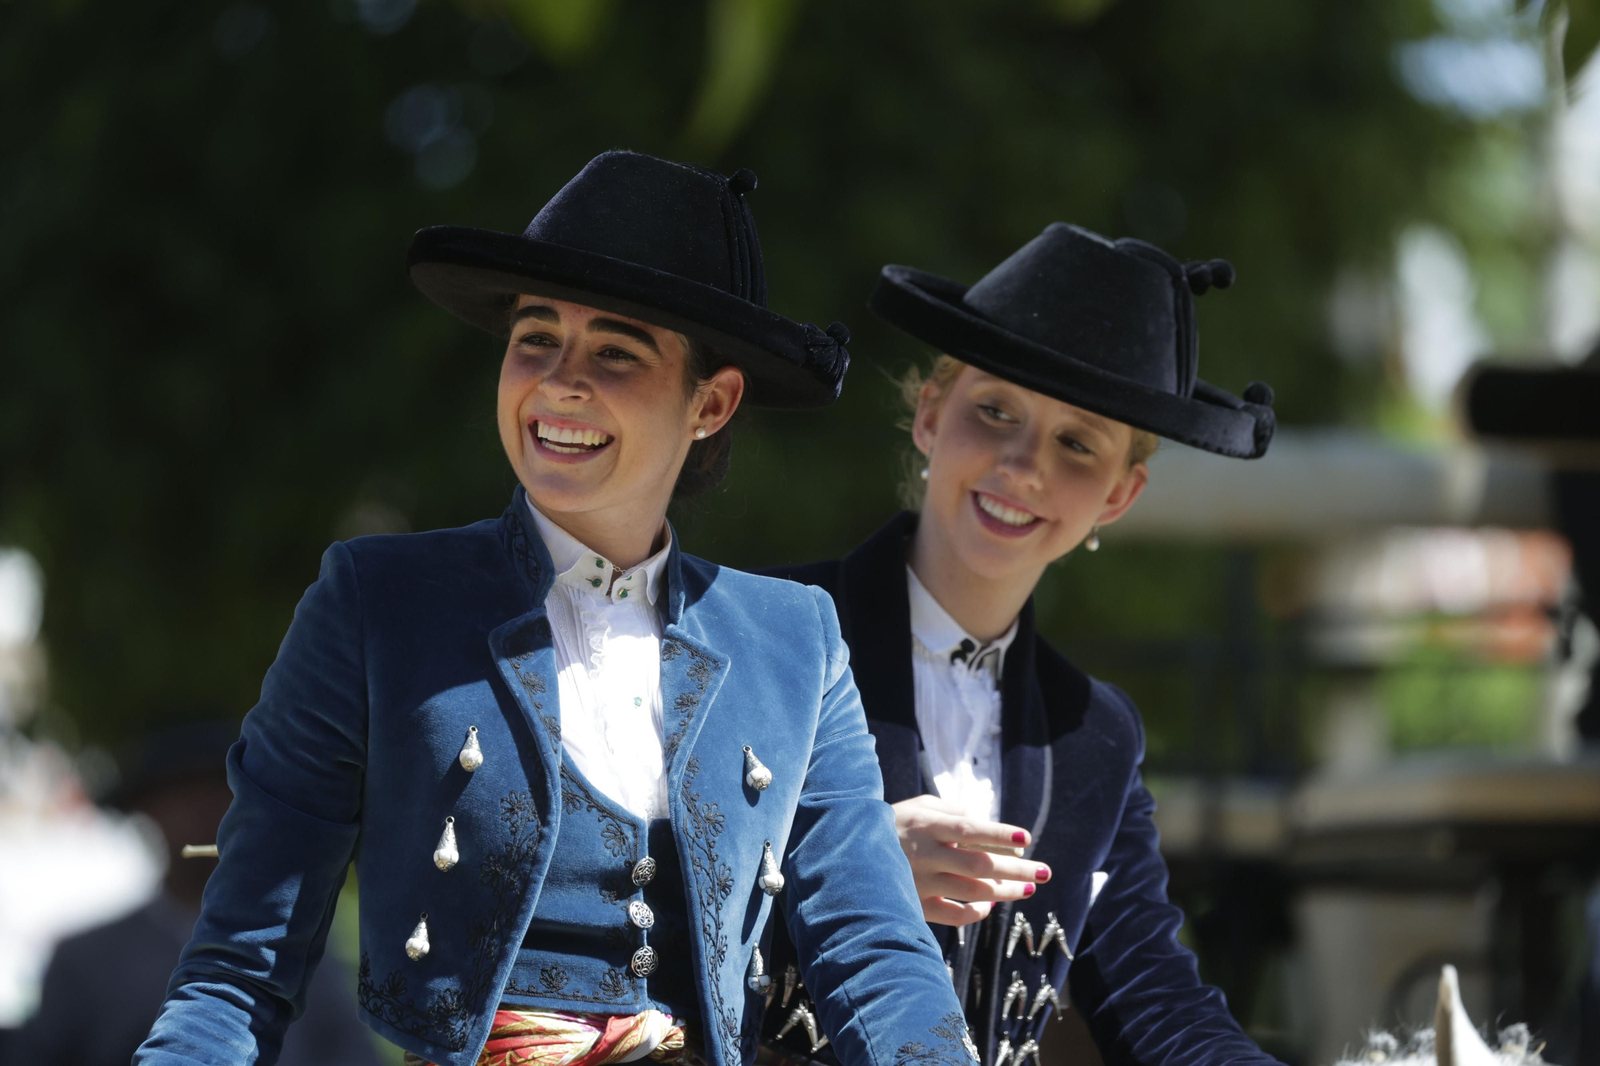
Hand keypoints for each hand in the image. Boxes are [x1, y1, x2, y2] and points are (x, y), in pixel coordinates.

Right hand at [891, 794, 1050, 926]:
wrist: (851, 853)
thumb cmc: (895, 824)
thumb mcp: (920, 806)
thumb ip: (953, 810)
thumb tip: (986, 821)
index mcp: (927, 826)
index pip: (969, 829)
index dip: (999, 835)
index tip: (1026, 839)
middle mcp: (926, 855)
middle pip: (980, 866)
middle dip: (1017, 870)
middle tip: (1045, 872)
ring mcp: (920, 883)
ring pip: (972, 893)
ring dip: (1006, 892)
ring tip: (1028, 887)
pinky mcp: (916, 905)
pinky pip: (954, 915)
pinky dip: (977, 912)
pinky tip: (991, 904)